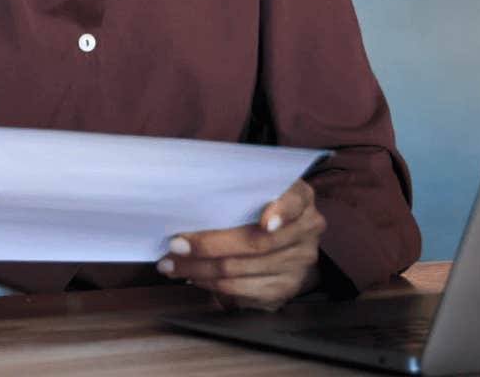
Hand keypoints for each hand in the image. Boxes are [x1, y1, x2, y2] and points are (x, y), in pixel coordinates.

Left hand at [158, 179, 325, 310]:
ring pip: (242, 268)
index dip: (281, 211)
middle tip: (175, 245)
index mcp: (301, 197)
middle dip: (208, 245)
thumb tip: (187, 204)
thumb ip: (235, 194)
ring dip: (200, 268)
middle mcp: (307, 230)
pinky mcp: (286, 288)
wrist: (284, 240)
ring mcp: (299, 262)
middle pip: (256, 242)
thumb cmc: (256, 207)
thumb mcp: (254, 191)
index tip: (265, 223)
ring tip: (172, 264)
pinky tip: (194, 276)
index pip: (295, 200)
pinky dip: (212, 283)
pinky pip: (242, 289)